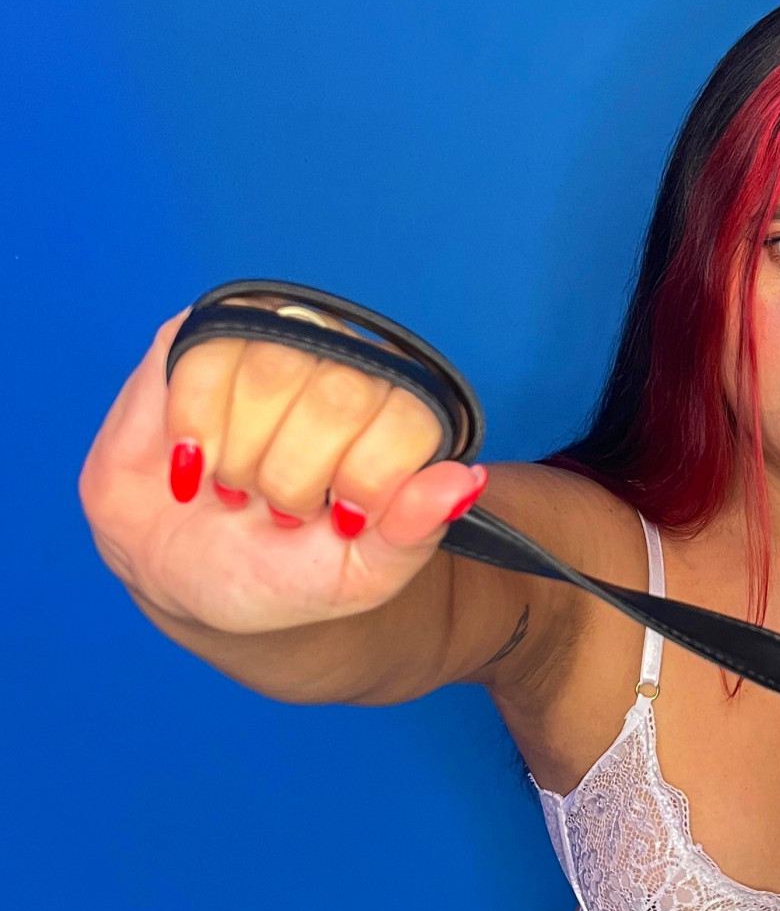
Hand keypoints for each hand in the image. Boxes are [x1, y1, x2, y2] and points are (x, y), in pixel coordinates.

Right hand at [80, 310, 488, 633]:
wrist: (181, 572)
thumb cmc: (279, 573)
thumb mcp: (357, 577)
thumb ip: (413, 533)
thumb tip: (466, 481)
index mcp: (400, 420)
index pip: (409, 417)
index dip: (366, 479)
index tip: (340, 519)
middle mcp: (348, 367)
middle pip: (339, 394)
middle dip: (294, 477)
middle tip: (280, 510)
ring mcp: (281, 340)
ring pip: (272, 368)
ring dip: (242, 454)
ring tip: (238, 486)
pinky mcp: (210, 333)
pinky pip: (208, 352)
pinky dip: (195, 422)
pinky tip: (194, 458)